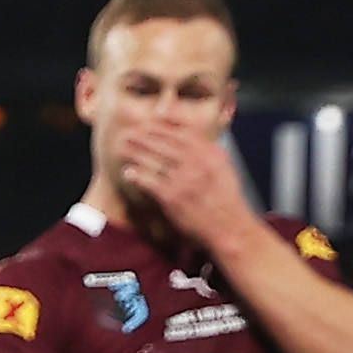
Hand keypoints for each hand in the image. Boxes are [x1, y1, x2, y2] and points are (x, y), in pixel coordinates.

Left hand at [111, 119, 256, 250]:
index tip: (150, 124)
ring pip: (155, 160)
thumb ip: (209, 153)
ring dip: (137, 153)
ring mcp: (185, 180)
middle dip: (145, 137)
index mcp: (213, 155)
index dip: (164, 128)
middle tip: (129, 133)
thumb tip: (193, 139)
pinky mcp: (173, 197)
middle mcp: (199, 164)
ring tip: (122, 148)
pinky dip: (137, 175)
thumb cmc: (225, 201)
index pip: (184, 134)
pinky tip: (128, 172)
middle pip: (166, 144)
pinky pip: (150, 182)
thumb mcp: (225, 170)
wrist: (229, 228)